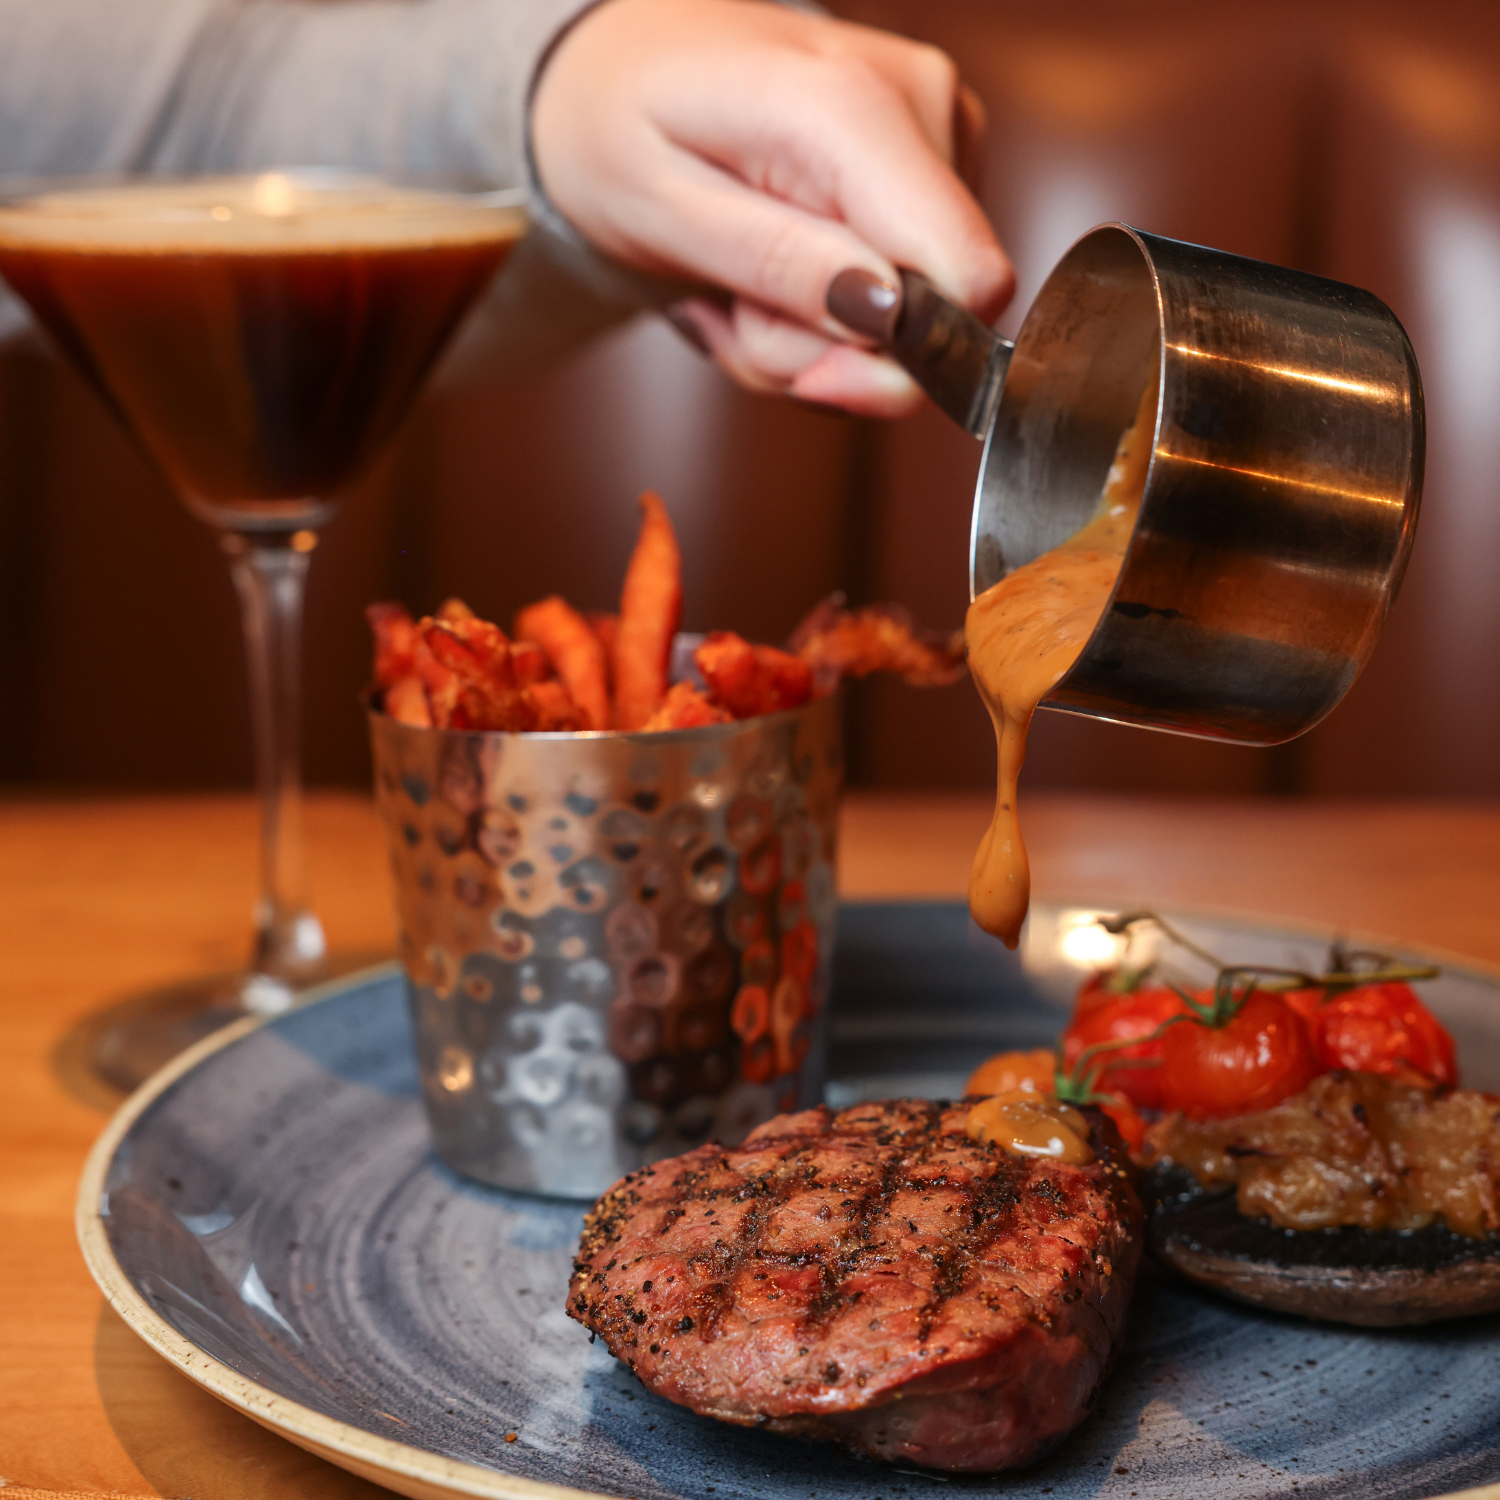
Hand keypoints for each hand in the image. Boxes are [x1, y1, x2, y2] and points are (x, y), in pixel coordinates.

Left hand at [530, 0, 1012, 414]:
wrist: (620, 63)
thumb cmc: (622, 126)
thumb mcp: (664, 214)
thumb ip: (782, 264)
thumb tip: (892, 315)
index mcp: (856, 108)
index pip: (969, 280)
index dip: (897, 363)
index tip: (809, 375)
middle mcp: (920, 103)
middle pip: (936, 312)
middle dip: (826, 348)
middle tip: (739, 312)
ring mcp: (936, 124)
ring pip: (915, 313)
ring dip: (814, 332)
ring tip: (743, 281)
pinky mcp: (932, 155)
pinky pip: (904, 286)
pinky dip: (826, 306)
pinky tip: (773, 262)